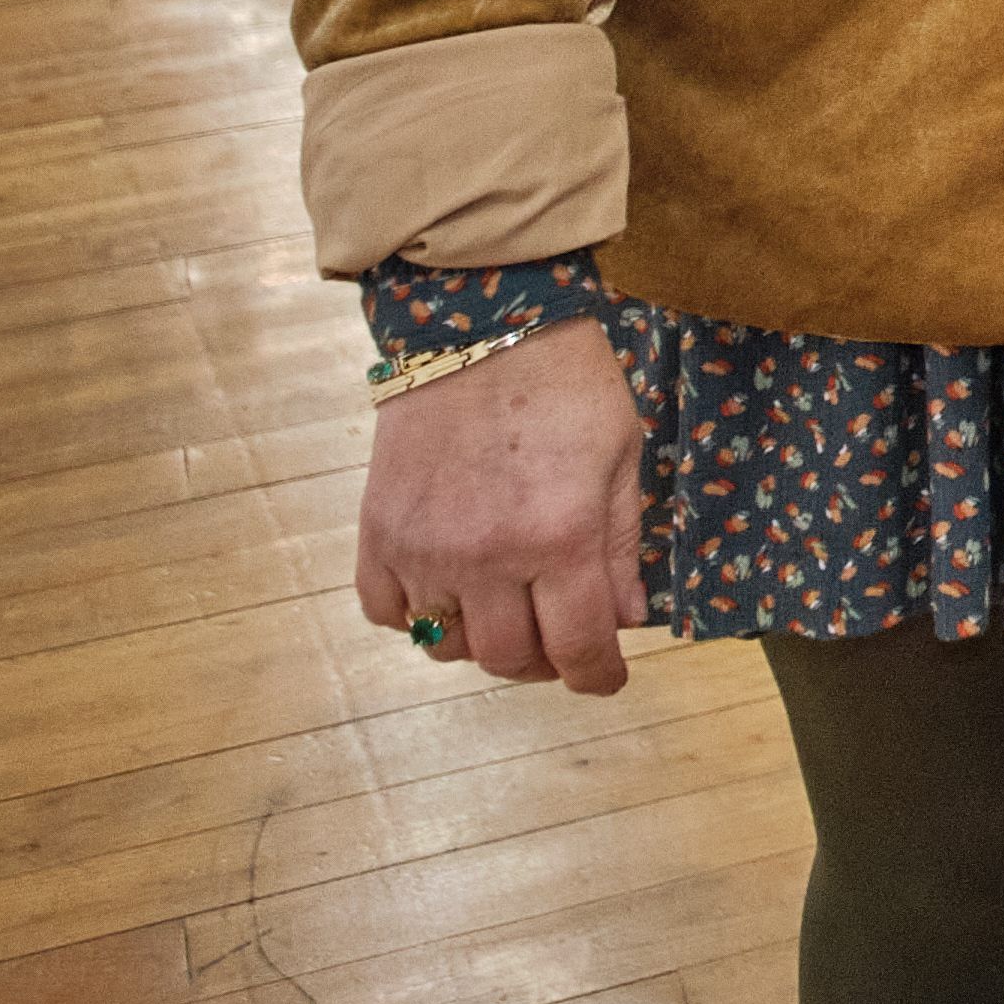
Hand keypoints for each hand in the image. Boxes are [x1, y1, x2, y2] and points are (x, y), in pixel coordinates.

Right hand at [354, 319, 647, 690]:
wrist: (479, 323)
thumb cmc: (566, 382)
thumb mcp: (620, 455)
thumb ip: (622, 545)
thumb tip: (626, 620)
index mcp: (560, 537)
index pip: (577, 648)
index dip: (597, 676)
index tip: (606, 679)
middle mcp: (488, 556)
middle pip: (508, 658)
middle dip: (542, 660)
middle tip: (558, 636)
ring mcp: (424, 549)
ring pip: (446, 646)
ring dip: (480, 640)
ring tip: (505, 608)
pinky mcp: (377, 532)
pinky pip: (387, 613)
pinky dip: (416, 615)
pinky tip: (447, 587)